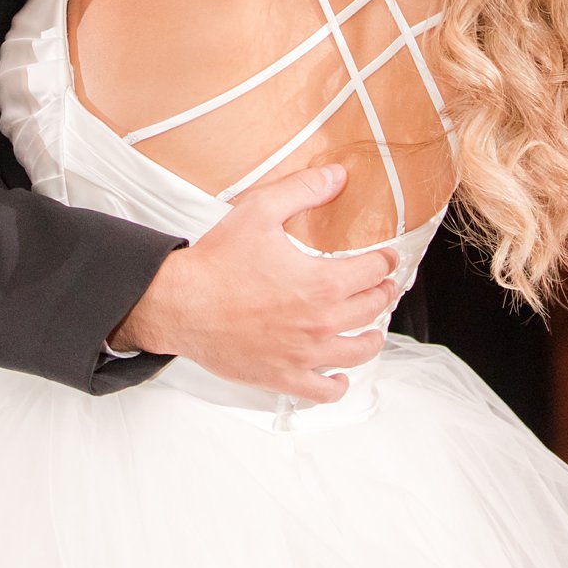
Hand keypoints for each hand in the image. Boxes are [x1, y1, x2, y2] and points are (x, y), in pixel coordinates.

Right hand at [114, 164, 397, 404]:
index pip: (374, 271)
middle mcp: (320, 323)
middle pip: (373, 308)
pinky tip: (338, 374)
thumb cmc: (217, 262)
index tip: (386, 257)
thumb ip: (303, 190)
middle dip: (383, 292)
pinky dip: (338, 384)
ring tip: (371, 328)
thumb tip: (337, 176)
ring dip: (372, 337)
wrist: (180, 304)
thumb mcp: (260, 211)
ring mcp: (304, 355)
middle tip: (382, 285)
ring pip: (359, 351)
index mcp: (321, 283)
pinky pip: (324, 391)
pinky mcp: (283, 377)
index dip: (386, 260)